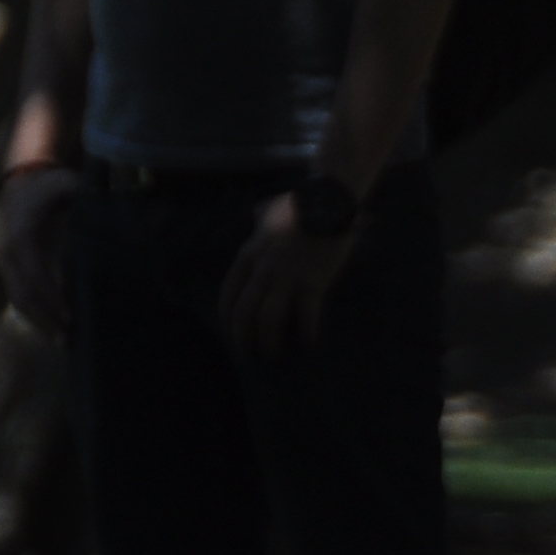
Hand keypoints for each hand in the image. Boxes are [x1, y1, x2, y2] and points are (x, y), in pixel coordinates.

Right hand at [0, 164, 84, 336]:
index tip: (68, 314)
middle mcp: (9, 252)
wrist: (23, 180)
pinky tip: (52, 325)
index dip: (50, 295)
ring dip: (38, 320)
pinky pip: (20, 293)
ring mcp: (7, 260)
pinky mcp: (12, 265)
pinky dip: (35, 311)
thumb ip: (84, 194)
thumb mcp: (66, 183)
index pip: (34, 274)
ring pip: (18, 298)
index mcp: (21, 236)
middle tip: (66, 339)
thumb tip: (109, 206)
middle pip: (22, 294)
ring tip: (61, 340)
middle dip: (43, 318)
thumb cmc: (50, 184)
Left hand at [220, 189, 361, 356]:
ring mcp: (287, 276)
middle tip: (250, 352)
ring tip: (275, 354)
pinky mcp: (314, 281)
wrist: (328, 200)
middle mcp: (262, 269)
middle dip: (244, 337)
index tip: (231, 333)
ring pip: (269, 319)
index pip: (228, 294)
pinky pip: (307, 315)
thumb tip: (256, 213)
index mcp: (249, 254)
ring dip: (270, 342)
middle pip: (244, 312)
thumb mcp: (269, 210)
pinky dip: (307, 333)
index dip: (227, 319)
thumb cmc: (300, 204)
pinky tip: (310, 343)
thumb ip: (259, 218)